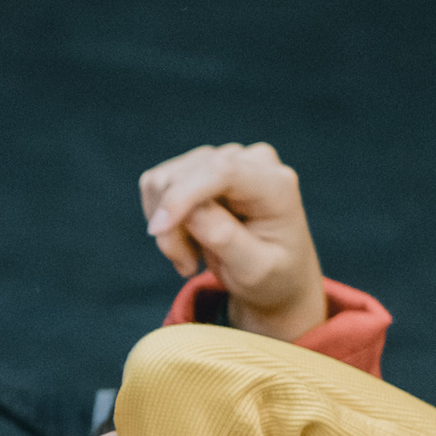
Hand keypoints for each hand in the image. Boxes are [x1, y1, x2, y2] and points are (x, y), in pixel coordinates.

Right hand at [138, 142, 326, 342]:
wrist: (278, 276)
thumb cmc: (272, 275)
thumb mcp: (256, 270)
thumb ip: (227, 239)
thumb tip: (192, 212)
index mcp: (276, 185)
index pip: (221, 170)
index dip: (182, 195)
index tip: (157, 231)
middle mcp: (252, 161)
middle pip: (186, 176)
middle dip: (173, 227)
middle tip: (187, 267)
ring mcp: (226, 159)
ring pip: (165, 180)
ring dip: (167, 227)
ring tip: (190, 258)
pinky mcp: (202, 166)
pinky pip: (158, 184)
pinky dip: (163, 218)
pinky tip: (186, 241)